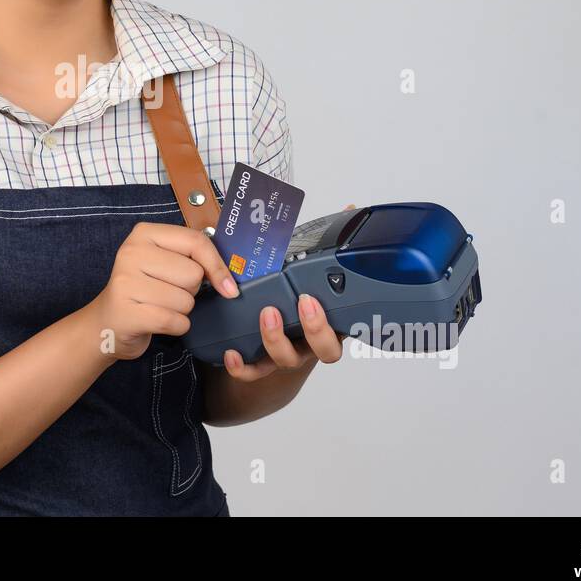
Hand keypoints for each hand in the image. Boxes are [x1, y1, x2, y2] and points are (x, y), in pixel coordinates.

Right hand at [90, 221, 238, 362]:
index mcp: (144, 233)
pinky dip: (176, 326)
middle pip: (193, 274)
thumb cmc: (144, 291)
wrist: (106, 323)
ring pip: (185, 300)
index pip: (195, 241)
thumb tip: (230, 284)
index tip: (228, 287)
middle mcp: (131, 252)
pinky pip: (175, 321)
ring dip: (181, 310)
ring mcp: (125, 282)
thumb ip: (194, 260)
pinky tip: (158, 322)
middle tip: (167, 292)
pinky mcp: (126, 312)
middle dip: (190, 291)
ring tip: (158, 306)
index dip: (217, 265)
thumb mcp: (165, 263)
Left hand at [220, 204, 356, 380]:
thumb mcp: (308, 270)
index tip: (314, 297)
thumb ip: (326, 243)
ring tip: (264, 314)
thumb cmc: (295, 300)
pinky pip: (255, 372)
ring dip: (276, 339)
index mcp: (328, 322)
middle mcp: (311, 343)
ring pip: (288, 359)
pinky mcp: (262, 364)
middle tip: (301, 303)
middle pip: (325, 350)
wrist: (272, 342)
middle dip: (315, 328)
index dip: (333, 319)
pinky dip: (244, 367)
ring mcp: (288, 355)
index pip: (343, 328)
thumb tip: (349, 209)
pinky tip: (231, 354)